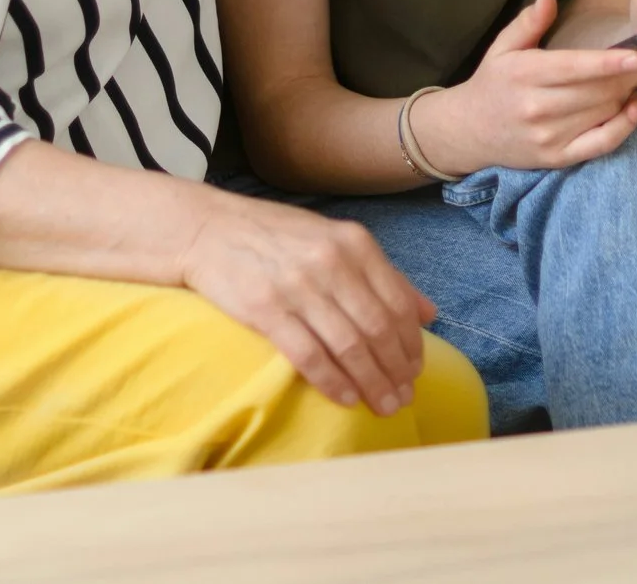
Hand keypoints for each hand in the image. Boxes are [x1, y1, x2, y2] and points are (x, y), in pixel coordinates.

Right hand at [178, 189, 436, 415]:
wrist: (207, 230)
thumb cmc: (276, 237)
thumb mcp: (335, 241)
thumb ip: (383, 275)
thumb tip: (429, 314)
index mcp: (354, 243)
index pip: (396, 302)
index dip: (411, 344)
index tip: (416, 371)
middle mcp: (330, 262)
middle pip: (376, 328)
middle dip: (396, 370)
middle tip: (404, 398)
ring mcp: (297, 286)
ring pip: (348, 346)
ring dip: (372, 382)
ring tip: (383, 405)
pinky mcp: (265, 310)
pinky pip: (309, 355)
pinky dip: (333, 381)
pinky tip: (347, 398)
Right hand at [417, 0, 636, 172]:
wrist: (468, 132)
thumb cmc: (493, 84)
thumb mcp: (502, 48)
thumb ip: (527, 23)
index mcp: (525, 74)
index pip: (574, 68)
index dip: (608, 63)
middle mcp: (537, 107)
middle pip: (596, 91)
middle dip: (628, 76)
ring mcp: (548, 136)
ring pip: (603, 113)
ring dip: (628, 96)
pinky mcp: (558, 158)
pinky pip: (600, 143)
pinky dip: (623, 128)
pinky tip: (633, 111)